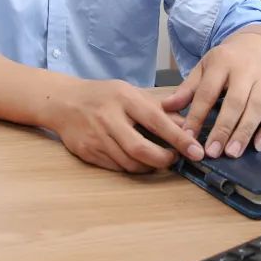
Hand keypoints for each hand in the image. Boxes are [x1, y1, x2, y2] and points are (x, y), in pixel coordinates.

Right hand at [42, 78, 204, 172]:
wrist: (63, 101)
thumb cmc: (103, 95)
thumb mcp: (130, 92)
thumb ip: (158, 108)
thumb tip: (187, 122)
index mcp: (124, 98)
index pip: (156, 120)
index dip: (179, 138)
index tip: (196, 150)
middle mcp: (109, 118)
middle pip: (141, 149)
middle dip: (163, 159)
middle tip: (175, 159)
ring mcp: (96, 137)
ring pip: (129, 163)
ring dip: (149, 166)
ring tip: (158, 159)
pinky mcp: (87, 152)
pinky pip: (116, 168)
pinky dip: (132, 167)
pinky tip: (138, 161)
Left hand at [161, 29, 260, 158]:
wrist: (257, 46)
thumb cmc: (226, 62)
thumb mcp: (204, 68)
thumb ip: (187, 89)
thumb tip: (166, 107)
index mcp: (222, 63)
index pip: (207, 92)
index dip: (197, 115)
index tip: (187, 137)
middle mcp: (246, 71)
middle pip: (235, 102)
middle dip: (224, 128)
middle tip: (213, 152)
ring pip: (257, 108)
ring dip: (245, 132)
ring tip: (232, 153)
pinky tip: (259, 146)